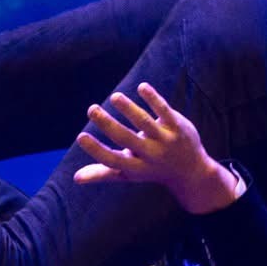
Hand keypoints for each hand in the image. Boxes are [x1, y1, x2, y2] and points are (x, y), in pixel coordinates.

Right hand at [74, 81, 244, 213]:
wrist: (191, 172)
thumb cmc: (151, 170)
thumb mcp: (129, 173)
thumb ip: (103, 173)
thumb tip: (75, 178)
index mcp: (135, 168)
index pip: (112, 160)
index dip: (96, 150)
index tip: (80, 136)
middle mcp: (151, 155)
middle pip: (126, 139)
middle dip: (108, 124)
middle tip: (91, 109)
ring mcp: (165, 141)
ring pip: (145, 122)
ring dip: (129, 108)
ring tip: (115, 97)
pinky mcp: (178, 127)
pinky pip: (164, 111)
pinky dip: (153, 99)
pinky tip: (142, 87)